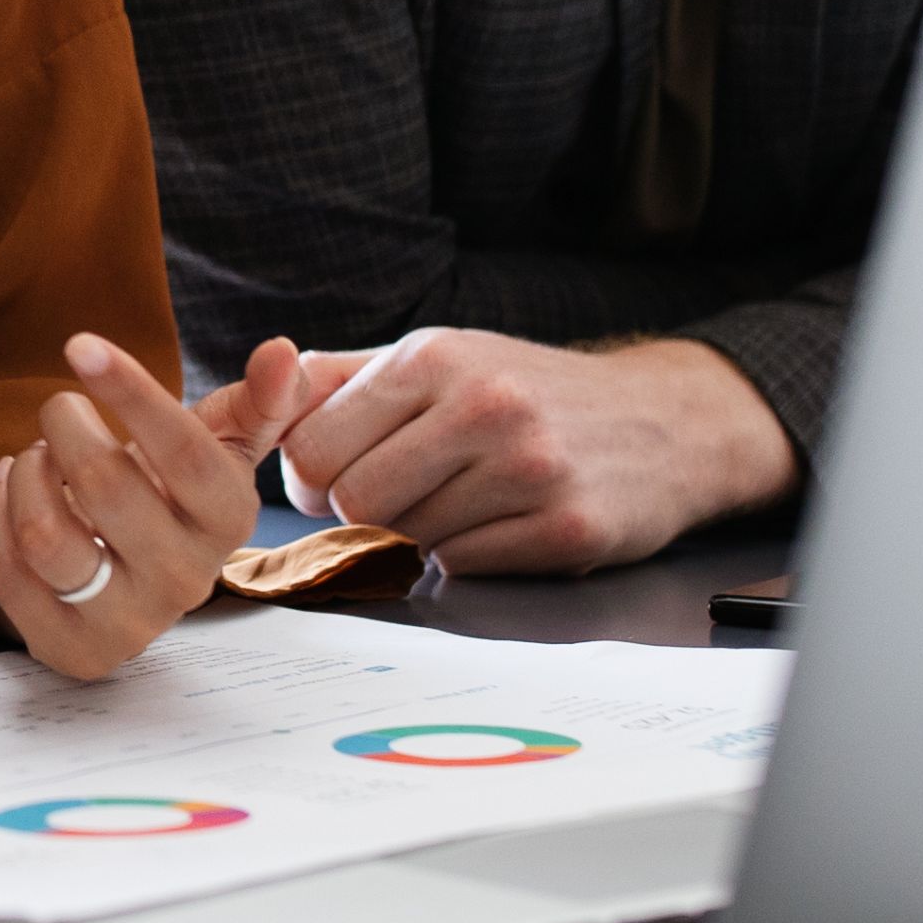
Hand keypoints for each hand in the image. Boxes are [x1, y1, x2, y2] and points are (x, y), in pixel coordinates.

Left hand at [0, 332, 312, 679]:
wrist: (132, 574)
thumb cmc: (174, 493)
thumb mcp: (221, 445)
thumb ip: (256, 400)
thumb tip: (280, 350)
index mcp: (228, 521)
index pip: (184, 452)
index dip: (130, 393)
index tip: (81, 345)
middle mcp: (187, 580)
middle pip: (105, 486)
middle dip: (63, 426)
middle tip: (59, 409)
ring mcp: (129, 624)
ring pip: (46, 538)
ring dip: (25, 475)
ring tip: (34, 457)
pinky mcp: (70, 649)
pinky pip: (7, 574)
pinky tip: (8, 490)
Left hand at [276, 326, 794, 576]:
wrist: (668, 421)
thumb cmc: (530, 391)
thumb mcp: (439, 356)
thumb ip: (339, 377)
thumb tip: (254, 390)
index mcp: (433, 358)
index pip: (311, 446)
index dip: (313, 475)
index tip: (342, 475)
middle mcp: (483, 406)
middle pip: (351, 499)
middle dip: (362, 510)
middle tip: (404, 496)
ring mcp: (530, 468)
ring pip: (407, 537)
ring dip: (423, 531)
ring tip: (467, 499)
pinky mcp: (568, 528)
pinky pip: (466, 566)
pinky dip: (472, 555)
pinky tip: (506, 522)